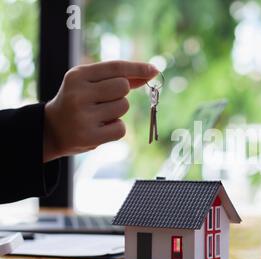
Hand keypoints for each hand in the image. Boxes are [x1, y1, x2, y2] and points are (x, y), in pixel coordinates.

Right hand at [43, 60, 157, 162]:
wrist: (52, 129)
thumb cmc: (78, 102)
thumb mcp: (90, 83)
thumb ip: (117, 77)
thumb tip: (151, 72)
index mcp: (77, 75)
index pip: (115, 67)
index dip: (138, 68)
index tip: (154, 69)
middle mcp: (78, 93)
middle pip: (123, 87)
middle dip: (121, 94)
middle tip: (104, 101)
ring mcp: (83, 116)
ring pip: (123, 107)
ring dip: (117, 112)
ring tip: (99, 115)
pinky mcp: (89, 136)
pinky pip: (121, 128)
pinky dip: (116, 128)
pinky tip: (101, 128)